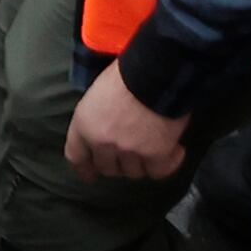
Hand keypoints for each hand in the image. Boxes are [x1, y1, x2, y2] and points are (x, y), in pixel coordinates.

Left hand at [67, 64, 191, 180]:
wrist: (153, 75)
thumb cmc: (123, 75)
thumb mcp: (97, 94)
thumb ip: (97, 117)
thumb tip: (108, 127)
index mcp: (83, 125)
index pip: (76, 156)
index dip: (84, 168)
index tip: (90, 175)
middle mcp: (103, 143)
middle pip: (108, 168)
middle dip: (117, 164)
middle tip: (130, 155)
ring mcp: (130, 151)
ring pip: (133, 172)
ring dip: (142, 164)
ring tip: (152, 148)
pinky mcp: (156, 155)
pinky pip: (159, 172)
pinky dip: (167, 164)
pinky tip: (173, 152)